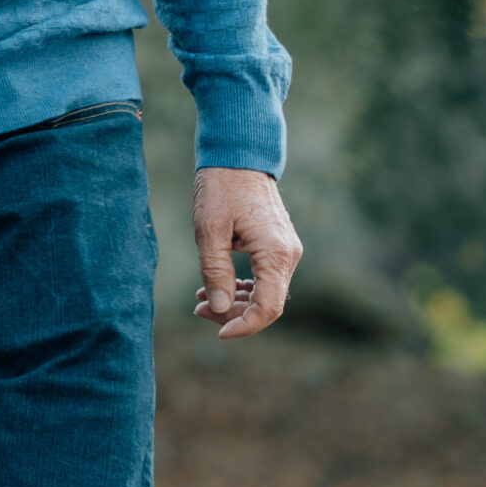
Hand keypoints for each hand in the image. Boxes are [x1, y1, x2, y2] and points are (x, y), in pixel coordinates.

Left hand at [191, 167, 302, 340]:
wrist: (239, 153)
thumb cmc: (222, 186)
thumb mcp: (209, 229)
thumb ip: (215, 271)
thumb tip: (219, 308)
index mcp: (276, 253)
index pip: (269, 308)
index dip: (245, 326)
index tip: (218, 332)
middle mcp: (289, 255)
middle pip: (267, 304)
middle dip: (232, 313)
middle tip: (197, 309)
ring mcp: (286, 250)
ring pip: (265, 292)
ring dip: (235, 301)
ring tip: (200, 299)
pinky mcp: (277, 245)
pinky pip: (264, 277)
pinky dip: (242, 286)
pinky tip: (216, 286)